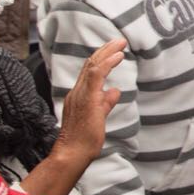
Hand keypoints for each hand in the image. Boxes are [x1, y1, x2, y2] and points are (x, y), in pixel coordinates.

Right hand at [54, 39, 125, 163]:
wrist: (72, 154)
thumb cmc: (84, 140)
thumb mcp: (98, 116)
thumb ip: (105, 102)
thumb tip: (115, 90)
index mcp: (78, 95)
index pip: (88, 71)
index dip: (101, 58)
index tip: (113, 49)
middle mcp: (76, 91)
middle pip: (89, 64)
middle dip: (105, 50)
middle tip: (119, 40)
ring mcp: (80, 94)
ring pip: (92, 65)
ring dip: (107, 52)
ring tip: (121, 43)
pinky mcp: (86, 98)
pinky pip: (96, 74)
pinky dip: (107, 62)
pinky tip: (118, 56)